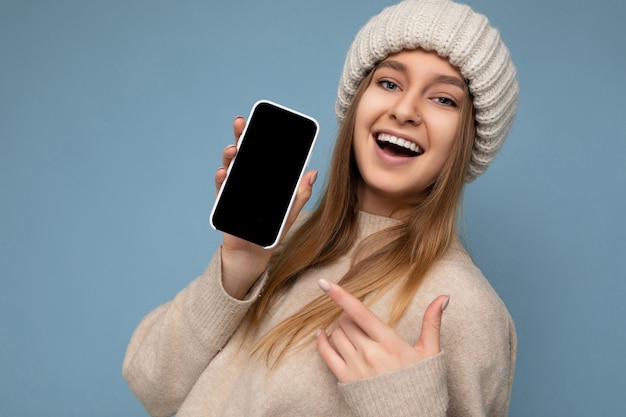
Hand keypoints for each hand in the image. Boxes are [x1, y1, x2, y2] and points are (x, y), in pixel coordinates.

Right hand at [214, 117, 317, 298]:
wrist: (256, 253)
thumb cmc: (273, 230)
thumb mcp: (291, 211)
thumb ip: (300, 193)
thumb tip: (312, 173)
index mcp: (262, 178)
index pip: (260, 153)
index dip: (260, 137)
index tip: (262, 121)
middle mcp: (246, 180)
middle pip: (243, 154)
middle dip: (241, 137)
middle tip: (242, 123)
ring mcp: (233, 191)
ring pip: (230, 168)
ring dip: (230, 156)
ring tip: (233, 149)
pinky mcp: (224, 205)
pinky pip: (221, 191)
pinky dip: (221, 180)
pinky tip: (223, 172)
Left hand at [316, 279, 448, 382]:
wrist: (411, 416)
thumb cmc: (421, 382)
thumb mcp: (430, 351)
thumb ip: (432, 321)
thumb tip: (444, 297)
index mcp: (389, 342)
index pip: (360, 312)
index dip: (340, 295)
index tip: (324, 283)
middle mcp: (369, 353)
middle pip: (346, 321)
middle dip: (349, 316)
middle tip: (359, 322)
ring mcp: (355, 366)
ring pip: (336, 334)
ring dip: (340, 329)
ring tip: (353, 334)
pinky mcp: (345, 379)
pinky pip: (326, 354)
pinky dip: (322, 341)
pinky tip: (322, 334)